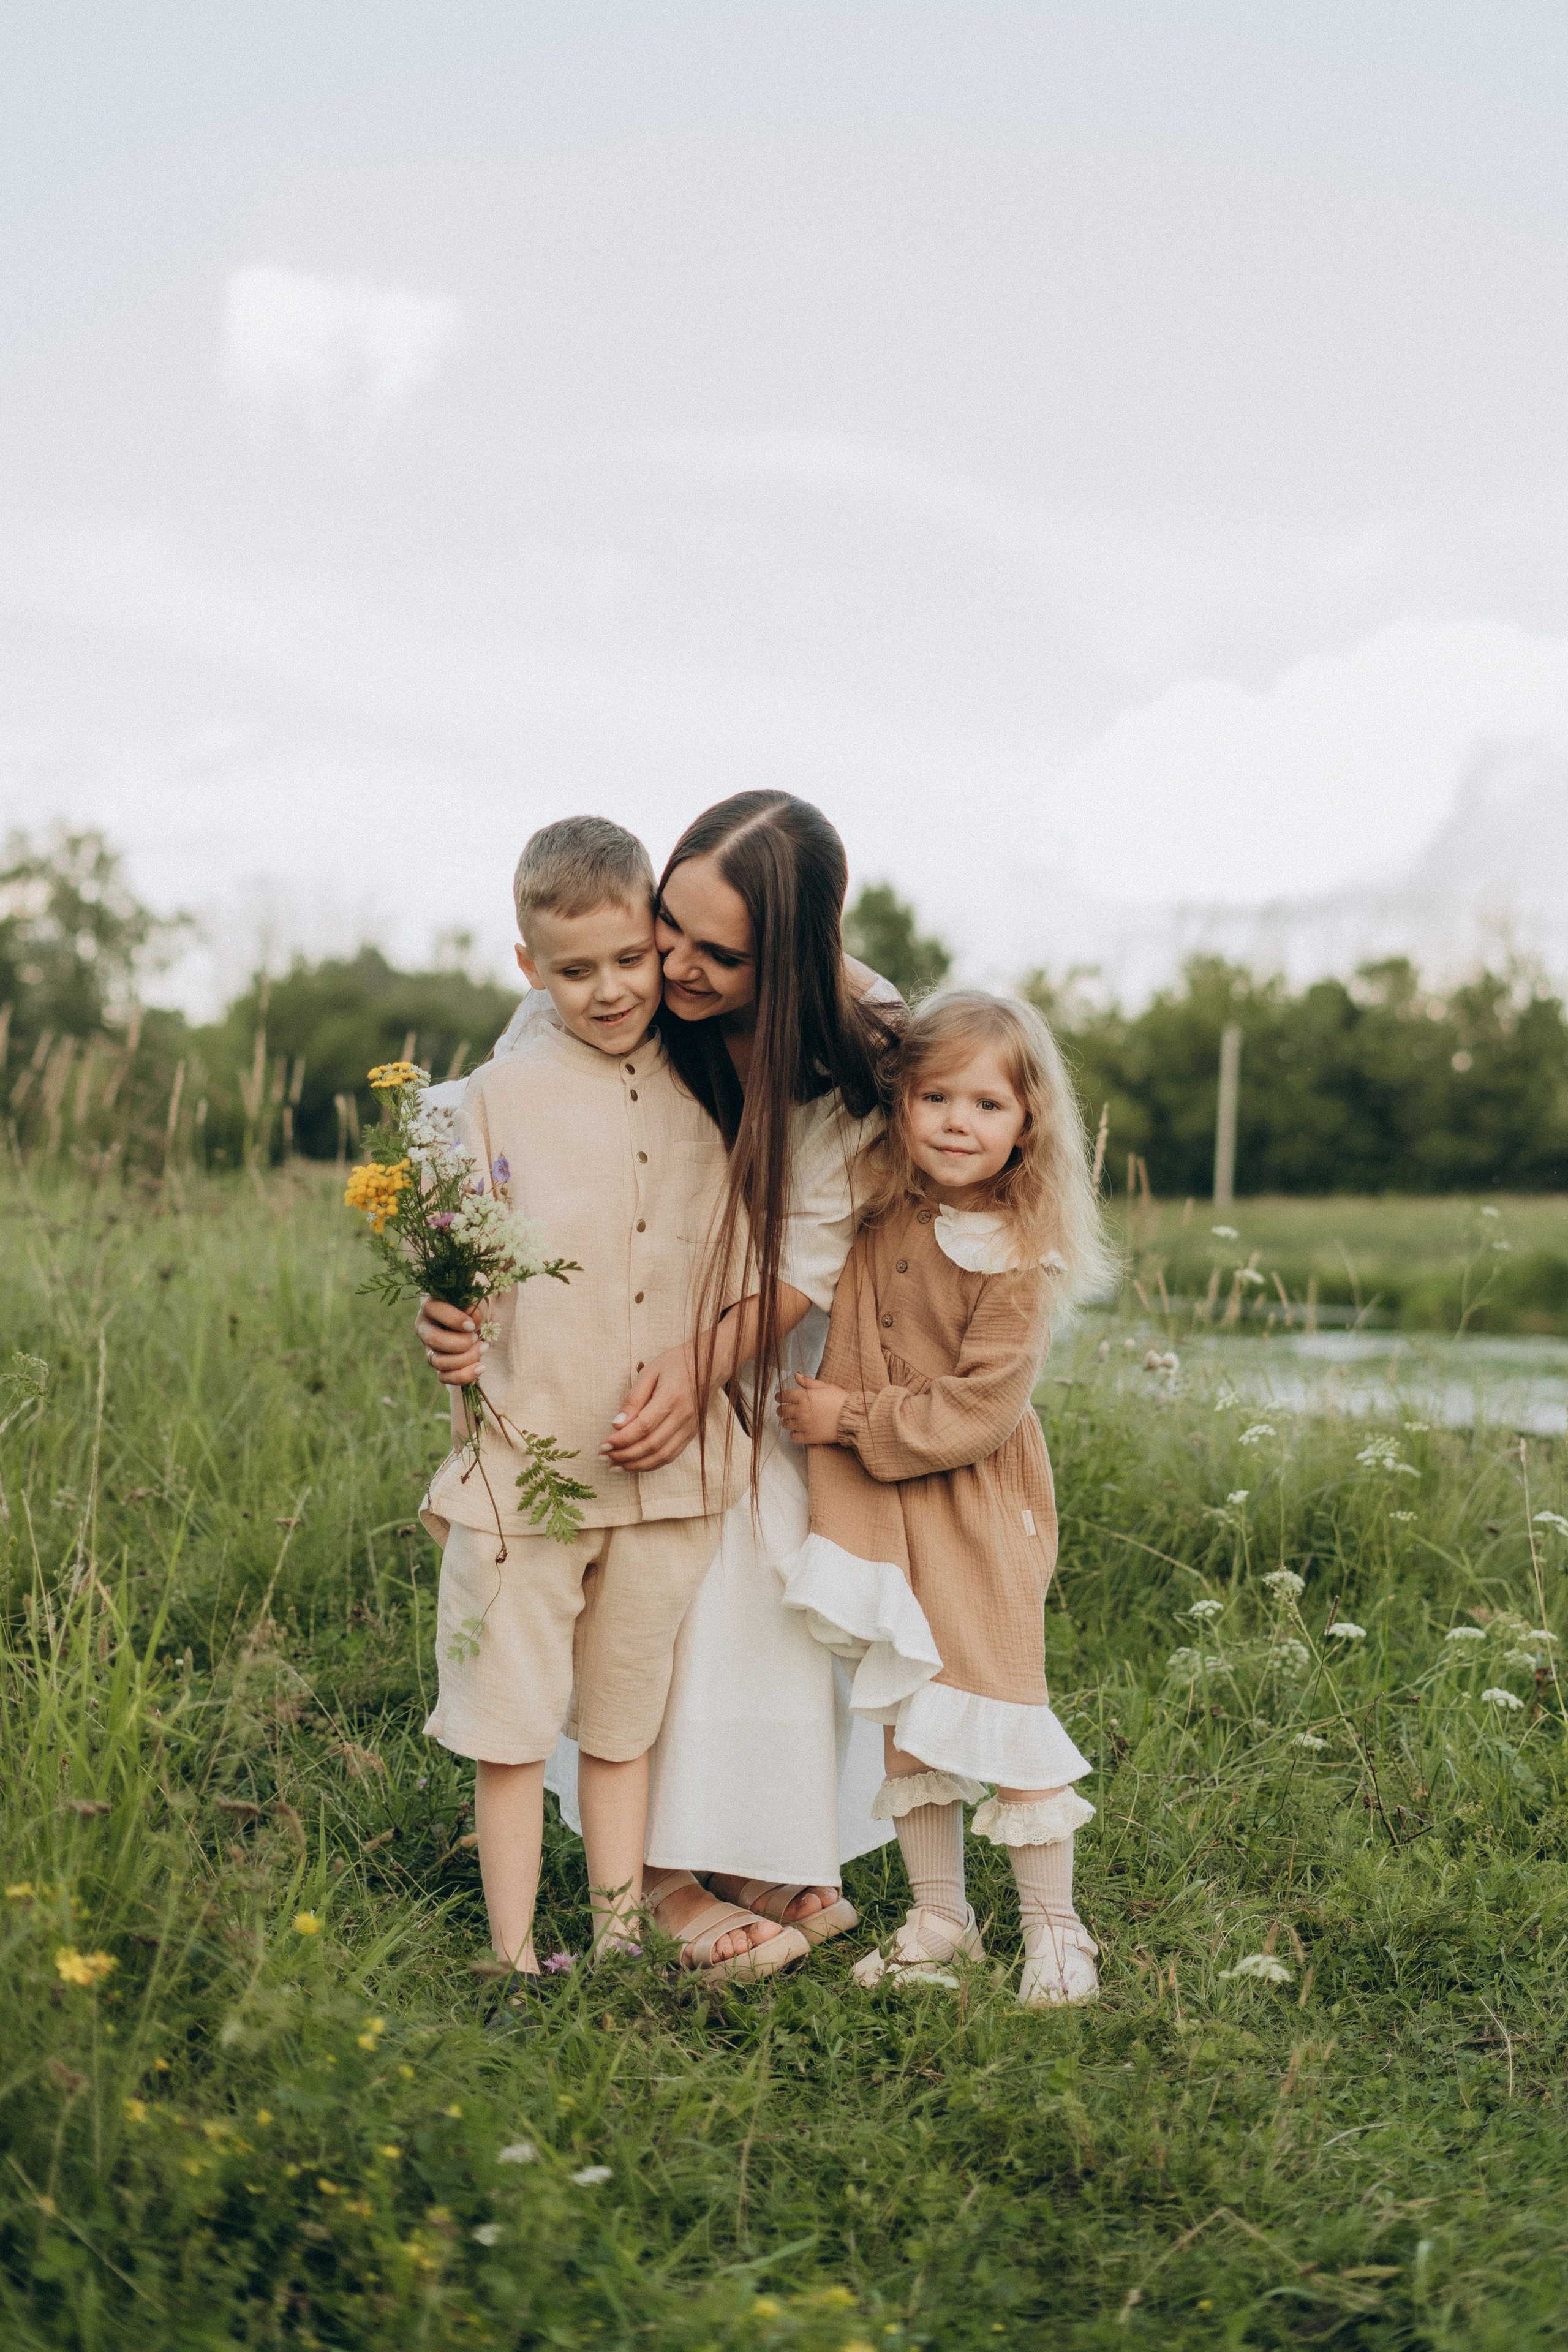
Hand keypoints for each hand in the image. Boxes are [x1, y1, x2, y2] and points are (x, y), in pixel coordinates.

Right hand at [417, 1296, 483, 1386]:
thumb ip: (474, 1307)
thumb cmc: (469, 1310)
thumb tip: (473, 1315)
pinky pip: (444, 1377)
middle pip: (434, 1339)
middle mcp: (424, 1328)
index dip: (454, 1318)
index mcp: (431, 1306)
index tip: (472, 1325)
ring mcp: (428, 1348)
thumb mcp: (473, 1304)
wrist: (468, 1324)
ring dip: (465, 1358)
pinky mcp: (436, 1364)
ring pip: (438, 1361)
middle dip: (460, 1342)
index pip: (433, 1308)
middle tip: (476, 1337)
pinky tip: (481, 1367)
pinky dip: (464, 1375)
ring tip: (483, 1347)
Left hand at [600, 1345, 699, 1472]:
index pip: (643, 1427)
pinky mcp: (692, 1434)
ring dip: (637, 1465)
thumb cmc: (677, 1363)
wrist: (710, 1365)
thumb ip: (634, 1399)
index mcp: (671, 1397)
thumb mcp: (650, 1372)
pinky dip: (652, 1464)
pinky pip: (672, 1456)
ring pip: (662, 1456)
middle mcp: (683, 1416)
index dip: (621, 1440)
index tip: (603, 1445)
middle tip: (604, 1457)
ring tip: (615, 1466)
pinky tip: (635, 1464)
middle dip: (624, 1455)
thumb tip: (617, 1425)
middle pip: (651, 1445)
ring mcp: (690, 1427)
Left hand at [776, 1373, 847, 1446]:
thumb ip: (808, 1382)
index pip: (783, 1396)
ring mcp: (804, 1425)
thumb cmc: (840, 1400)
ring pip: (786, 1424)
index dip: (779, 1396)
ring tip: (791, 1420)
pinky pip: (794, 1436)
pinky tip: (797, 1430)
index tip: (779, 1397)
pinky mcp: (809, 1437)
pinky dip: (793, 1434)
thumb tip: (796, 1375)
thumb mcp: (825, 1386)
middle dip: (781, 1409)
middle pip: (782, 1411)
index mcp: (804, 1397)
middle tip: (783, 1409)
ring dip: (786, 1421)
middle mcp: (801, 1411)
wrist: (851, 1417)